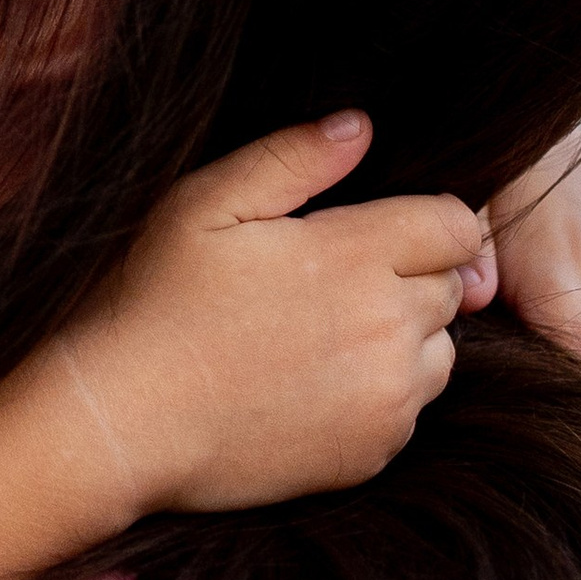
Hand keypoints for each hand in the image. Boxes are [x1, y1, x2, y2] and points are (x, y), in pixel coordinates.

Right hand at [49, 115, 484, 513]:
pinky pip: (410, 410)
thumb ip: (292, 158)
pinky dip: (381, 395)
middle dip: (409, 275)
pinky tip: (315, 385)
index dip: (427, 220)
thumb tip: (361, 126)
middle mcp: (387, 328)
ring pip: (439, 351)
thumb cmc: (154, 304)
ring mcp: (386, 398)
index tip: (378, 230)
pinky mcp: (374, 453)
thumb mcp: (204, 205)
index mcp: (355, 257)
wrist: (124, 425)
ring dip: (404, 337)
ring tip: (325, 335)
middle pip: (450, 286)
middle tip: (331, 283)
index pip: (457, 226)